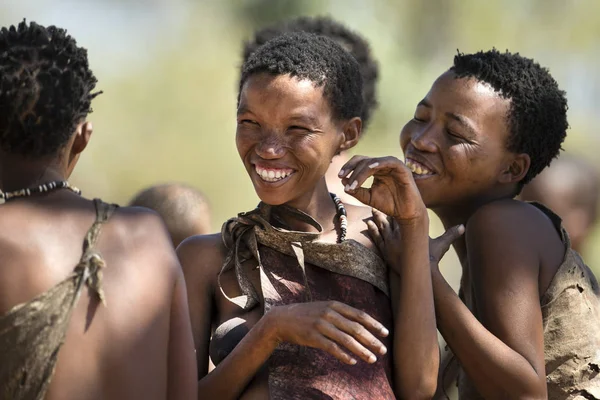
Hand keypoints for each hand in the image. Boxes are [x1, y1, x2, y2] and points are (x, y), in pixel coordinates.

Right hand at [267, 300, 388, 364]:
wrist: (282, 319)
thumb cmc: (307, 315)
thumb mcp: (324, 308)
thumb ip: (341, 313)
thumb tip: (361, 324)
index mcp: (334, 305)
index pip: (359, 315)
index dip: (374, 324)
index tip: (385, 333)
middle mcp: (329, 313)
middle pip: (356, 328)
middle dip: (372, 340)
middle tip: (383, 350)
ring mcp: (321, 325)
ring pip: (347, 340)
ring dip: (362, 351)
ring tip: (372, 359)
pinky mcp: (313, 337)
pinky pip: (332, 348)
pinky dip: (343, 355)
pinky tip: (352, 361)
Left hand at [339, 156, 425, 223]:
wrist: (406, 214)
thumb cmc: (389, 205)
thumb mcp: (368, 198)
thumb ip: (356, 190)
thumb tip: (343, 181)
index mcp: (376, 169)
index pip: (359, 162)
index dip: (348, 167)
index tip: (339, 177)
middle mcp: (384, 165)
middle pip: (364, 160)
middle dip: (351, 168)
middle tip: (342, 178)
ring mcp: (393, 165)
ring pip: (373, 162)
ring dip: (361, 172)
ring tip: (353, 184)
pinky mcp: (402, 168)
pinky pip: (389, 161)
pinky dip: (377, 164)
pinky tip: (368, 170)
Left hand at [367, 208, 463, 272]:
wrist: (421, 272)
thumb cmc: (432, 258)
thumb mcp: (442, 244)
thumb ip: (451, 234)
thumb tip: (463, 226)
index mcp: (410, 229)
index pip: (402, 215)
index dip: (397, 208)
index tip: (392, 198)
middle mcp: (399, 234)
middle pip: (389, 219)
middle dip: (384, 211)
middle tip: (378, 202)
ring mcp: (390, 243)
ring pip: (381, 228)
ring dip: (376, 219)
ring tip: (371, 212)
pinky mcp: (385, 251)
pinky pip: (377, 239)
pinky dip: (372, 231)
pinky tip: (368, 226)